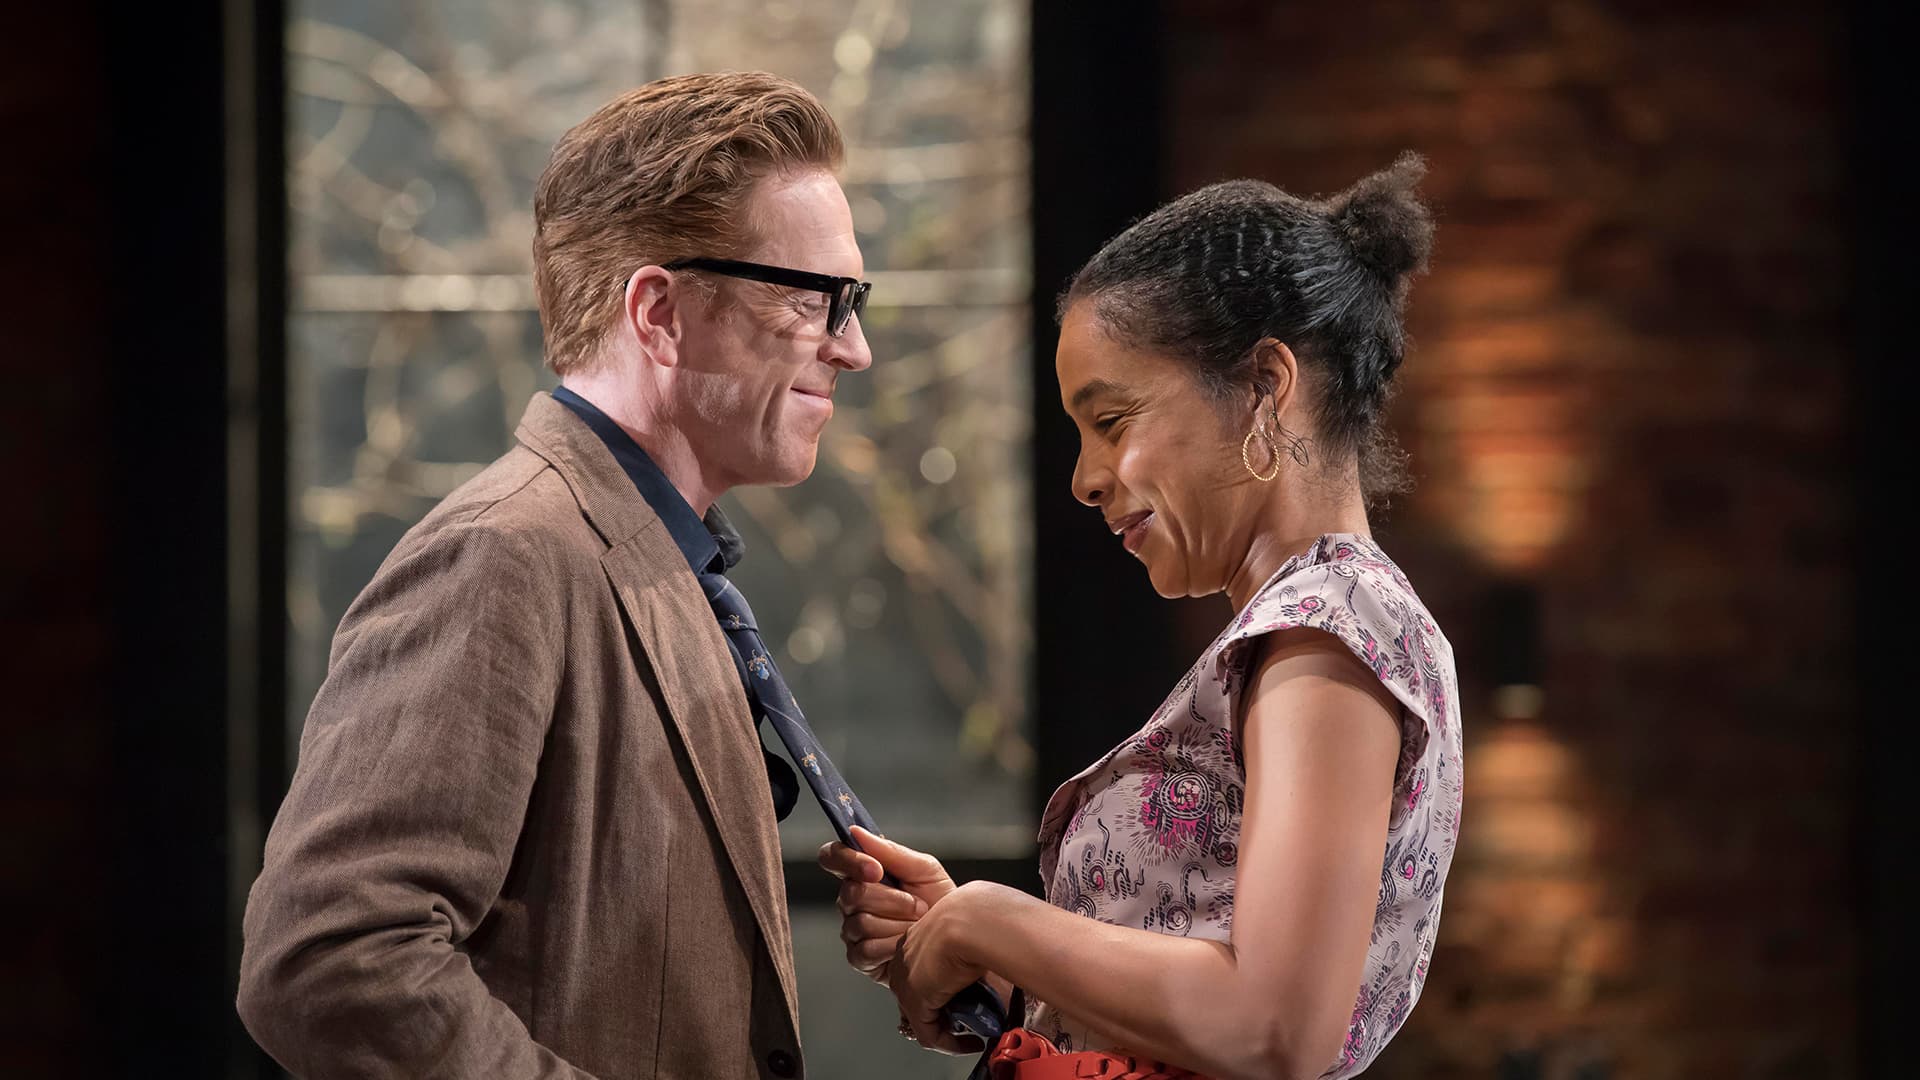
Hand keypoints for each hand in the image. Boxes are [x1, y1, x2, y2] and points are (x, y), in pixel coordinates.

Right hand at [818, 826, 954, 984]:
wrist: (957, 939)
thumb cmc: (940, 902)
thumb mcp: (924, 869)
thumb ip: (890, 851)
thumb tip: (856, 832)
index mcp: (863, 874)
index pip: (832, 857)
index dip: (847, 861)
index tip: (876, 870)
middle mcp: (851, 901)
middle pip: (852, 892)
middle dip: (893, 899)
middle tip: (919, 905)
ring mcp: (852, 930)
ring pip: (861, 922)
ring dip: (899, 923)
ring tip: (917, 925)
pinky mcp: (859, 958)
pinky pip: (866, 949)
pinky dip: (894, 946)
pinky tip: (907, 944)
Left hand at [890, 882, 991, 1053]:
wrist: (973, 921)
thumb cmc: (978, 918)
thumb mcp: (971, 933)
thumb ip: (969, 951)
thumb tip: (986, 967)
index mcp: (917, 936)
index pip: (921, 972)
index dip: (943, 991)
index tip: (965, 1000)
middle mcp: (905, 958)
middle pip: (919, 995)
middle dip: (943, 1011)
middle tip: (970, 1019)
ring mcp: (906, 981)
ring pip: (923, 1016)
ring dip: (948, 1028)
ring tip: (973, 1032)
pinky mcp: (915, 1003)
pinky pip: (929, 1035)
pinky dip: (951, 1044)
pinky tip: (971, 1042)